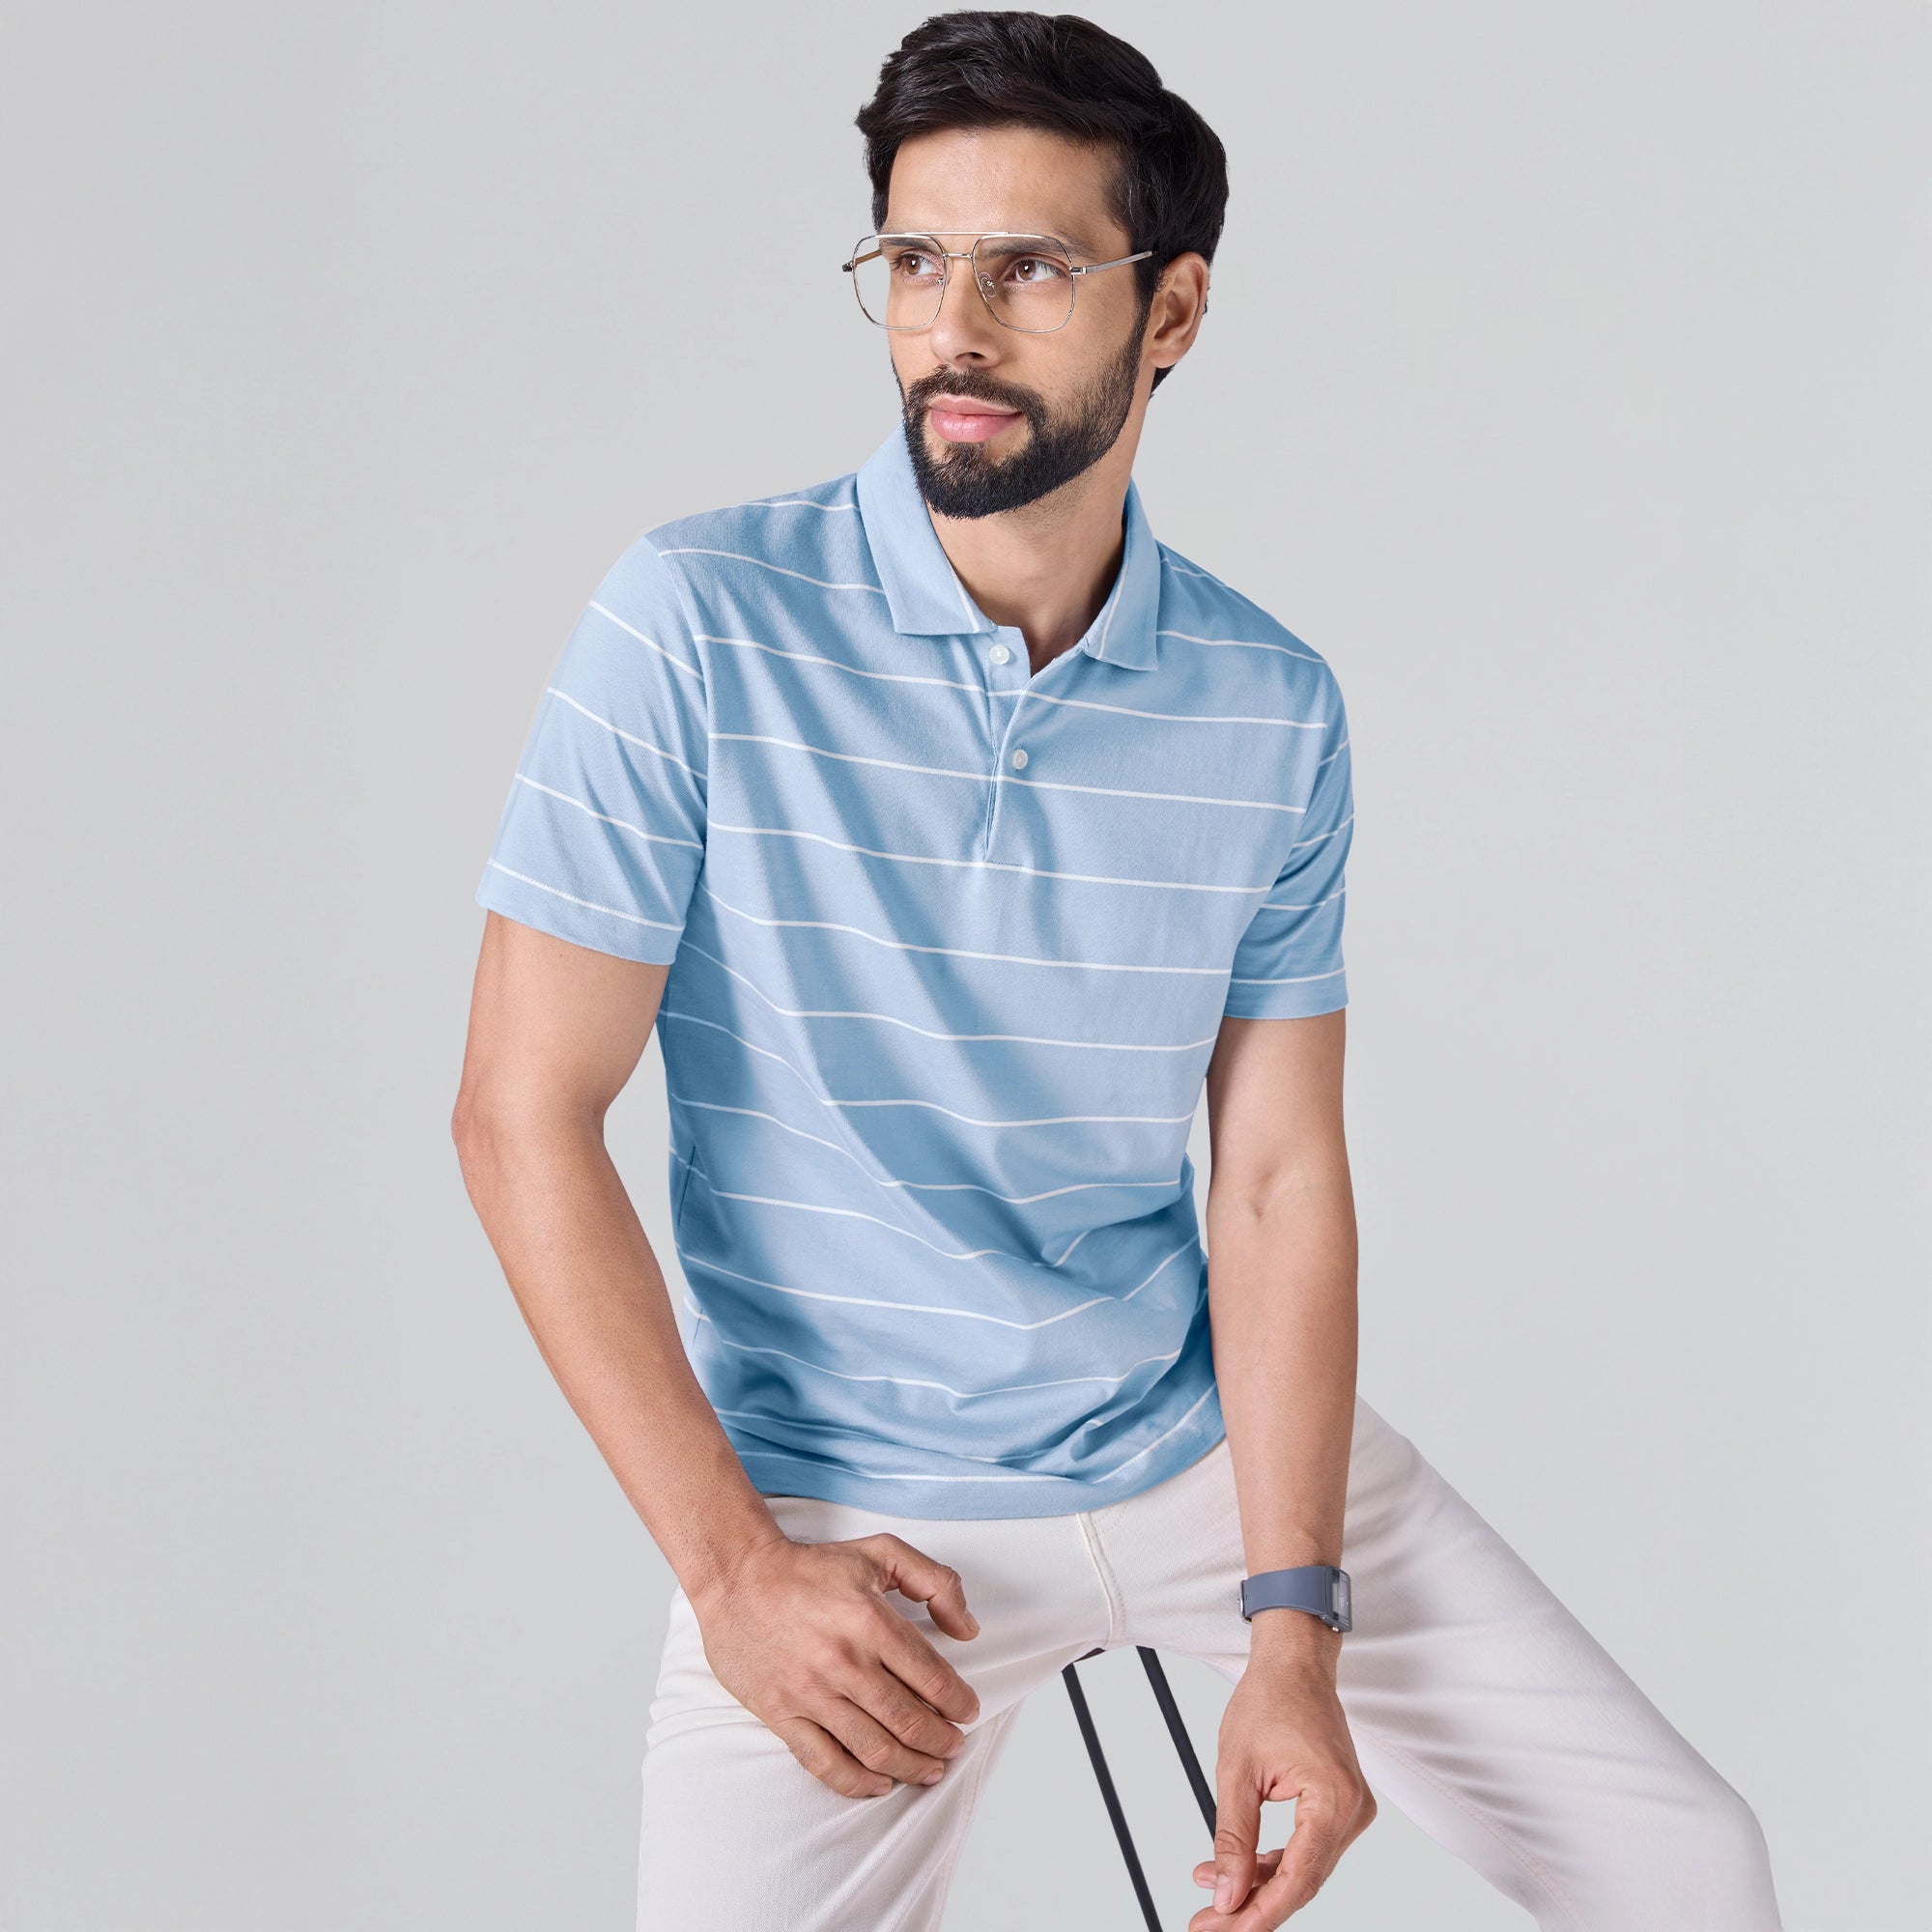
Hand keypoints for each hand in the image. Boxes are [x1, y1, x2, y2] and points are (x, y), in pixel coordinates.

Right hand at [688, 1531, 983, 1798]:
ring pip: (874, 1749)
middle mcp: (844, 1662)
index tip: (968, 1711)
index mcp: (871, 1621)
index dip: (958, 1702)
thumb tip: (966, 1628)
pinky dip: (857, 1783)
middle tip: (954, 1745)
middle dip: (941, 1741)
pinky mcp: (782, 1713)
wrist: (738, 1577)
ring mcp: (811, 1693)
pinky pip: (825, 1762)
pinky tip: (879, 1783)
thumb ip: (935, 1582)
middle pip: (908, 1721)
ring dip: (911, 1767)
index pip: (931, 1677)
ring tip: (930, 1769)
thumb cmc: (810, 1566)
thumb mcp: (881, 1552)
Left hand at [1187, 1642, 1375, 1928]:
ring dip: (1259, 1885)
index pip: (1298, 1880)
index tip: (1222, 1930)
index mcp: (1334, 1801)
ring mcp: (1351, 1809)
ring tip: (1211, 1894)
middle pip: (1302, 1882)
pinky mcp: (1340, 1807)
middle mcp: (1353, 1810)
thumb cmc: (1269, 1699)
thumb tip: (1227, 1894)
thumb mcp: (1236, 1771)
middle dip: (1253, 1906)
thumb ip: (1233, 1839)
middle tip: (1207, 1925)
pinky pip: (1307, 1849)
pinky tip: (1238, 1870)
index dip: (1260, 1914)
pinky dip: (1273, 1863)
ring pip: (1303, 1869)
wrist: (1293, 1663)